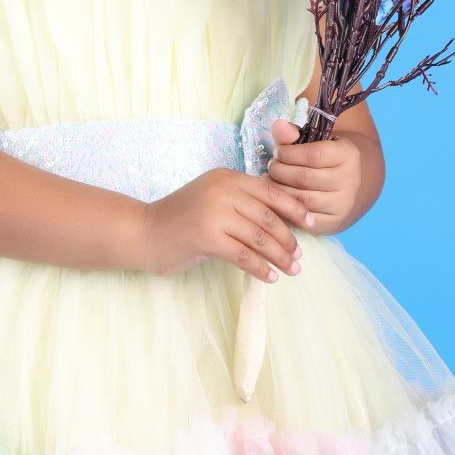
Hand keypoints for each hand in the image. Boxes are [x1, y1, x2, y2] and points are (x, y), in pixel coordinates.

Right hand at [139, 167, 314, 281]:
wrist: (144, 232)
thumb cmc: (180, 220)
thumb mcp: (212, 200)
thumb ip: (240, 202)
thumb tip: (281, 219)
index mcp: (227, 177)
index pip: (271, 191)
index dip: (294, 208)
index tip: (311, 223)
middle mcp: (223, 190)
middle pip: (269, 216)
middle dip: (289, 238)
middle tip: (299, 255)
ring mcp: (215, 213)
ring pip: (260, 237)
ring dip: (279, 256)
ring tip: (290, 269)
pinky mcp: (207, 237)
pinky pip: (244, 255)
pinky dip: (260, 268)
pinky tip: (270, 277)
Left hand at [265, 116, 362, 232]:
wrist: (351, 186)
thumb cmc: (325, 160)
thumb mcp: (314, 142)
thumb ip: (293, 134)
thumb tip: (277, 125)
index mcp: (348, 154)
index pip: (313, 155)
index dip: (288, 153)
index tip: (278, 152)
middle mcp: (350, 180)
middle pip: (304, 178)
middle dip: (279, 172)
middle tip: (271, 168)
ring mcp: (343, 204)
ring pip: (301, 200)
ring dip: (279, 191)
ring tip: (271, 182)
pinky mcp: (334, 223)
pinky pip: (302, 219)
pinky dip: (285, 210)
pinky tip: (278, 200)